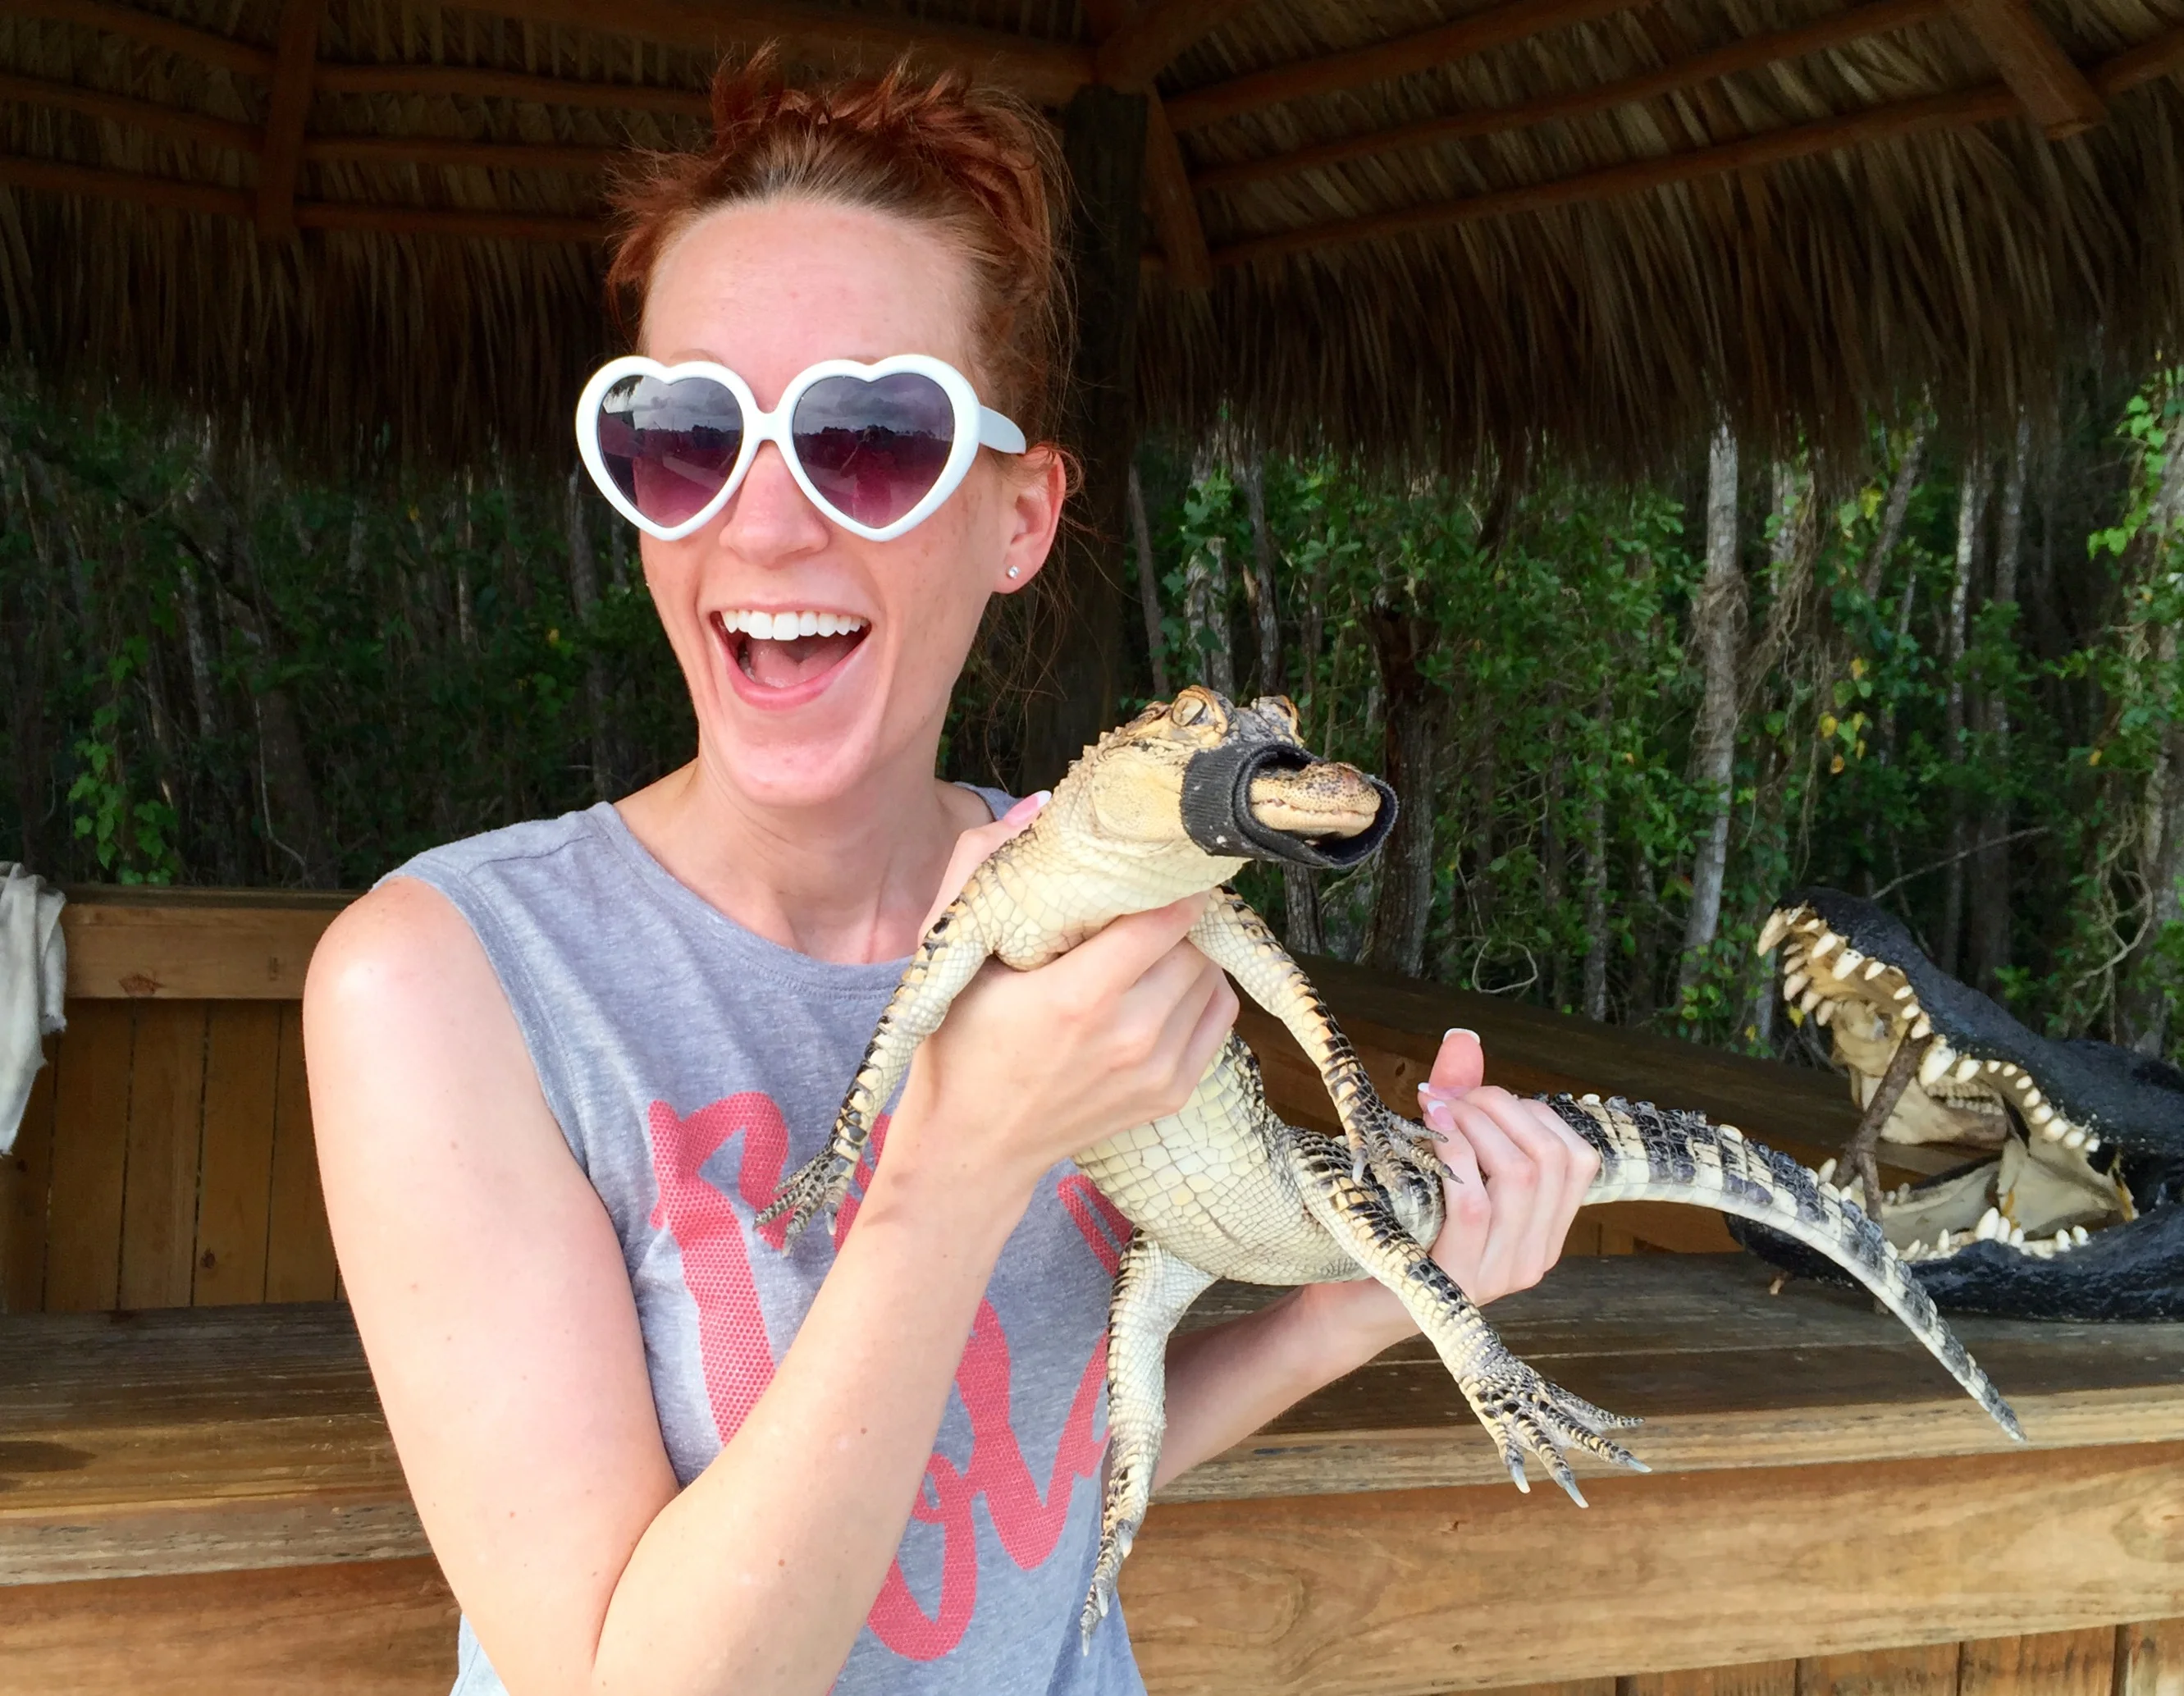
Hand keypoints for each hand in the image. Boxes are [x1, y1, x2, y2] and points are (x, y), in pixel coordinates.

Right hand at [877, 799, 1239, 1213]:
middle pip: (1193, 942)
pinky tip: (1160, 984)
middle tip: (1141, 903)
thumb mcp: (946, 944)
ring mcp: (1158, 1069)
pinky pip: (1219, 1015)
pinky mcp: (1173, 1093)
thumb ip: (981, 861)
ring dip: (1188, 951)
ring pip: (1211, 975)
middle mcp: (1131, 1035)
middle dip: (1172, 916)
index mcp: (1079, 996)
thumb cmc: (957, 1040)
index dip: (1163, 881)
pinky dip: (1201, 990)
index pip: (1164, 915)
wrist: (972, 1146)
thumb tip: (1041, 805)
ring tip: (1146, 945)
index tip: (1148, 864)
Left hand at [1412, 1029, 1599, 1303]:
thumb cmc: (1397, 1225)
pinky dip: (1454, 1154)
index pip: (1579, 1159)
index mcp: (1542, 1232)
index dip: (1534, 1113)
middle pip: (1553, 1160)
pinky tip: (1427, 1132)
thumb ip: (1459, 1105)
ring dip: (1476, 1126)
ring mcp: (1500, 1274)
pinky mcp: (1459, 1280)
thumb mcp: (1436, 1160)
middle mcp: (1533, 1257)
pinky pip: (1475, 1203)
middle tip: (1451, 1097)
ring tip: (1436, 1109)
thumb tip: (1465, 1038)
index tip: (1480, 1097)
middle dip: (1502, 1109)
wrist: (1349, 1305)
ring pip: (1521, 1176)